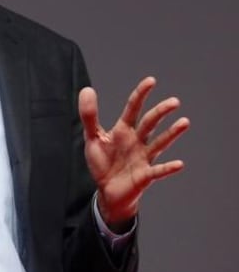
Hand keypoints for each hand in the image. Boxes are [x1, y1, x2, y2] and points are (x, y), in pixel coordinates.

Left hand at [78, 76, 189, 228]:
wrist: (107, 191)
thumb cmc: (103, 163)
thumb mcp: (93, 137)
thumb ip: (89, 115)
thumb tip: (87, 89)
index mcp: (123, 131)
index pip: (133, 108)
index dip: (140, 94)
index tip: (151, 80)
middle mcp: (137, 141)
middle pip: (150, 123)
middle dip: (161, 112)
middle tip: (174, 101)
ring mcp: (143, 158)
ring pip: (160, 143)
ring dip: (171, 134)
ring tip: (184, 122)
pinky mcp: (145, 176)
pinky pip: (158, 171)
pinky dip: (168, 168)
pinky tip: (179, 164)